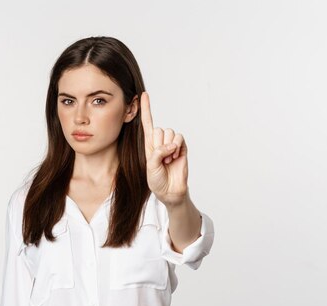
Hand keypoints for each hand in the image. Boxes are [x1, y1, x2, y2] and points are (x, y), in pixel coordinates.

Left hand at [141, 91, 188, 205]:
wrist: (170, 190)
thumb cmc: (156, 180)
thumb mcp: (150, 166)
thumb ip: (158, 153)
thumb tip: (172, 144)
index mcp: (149, 144)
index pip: (147, 123)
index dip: (146, 109)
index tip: (144, 95)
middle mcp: (160, 142)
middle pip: (160, 129)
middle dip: (160, 144)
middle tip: (161, 159)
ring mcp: (172, 144)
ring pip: (170, 133)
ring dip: (169, 147)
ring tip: (168, 160)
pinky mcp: (182, 147)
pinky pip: (179, 138)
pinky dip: (177, 147)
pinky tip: (175, 157)